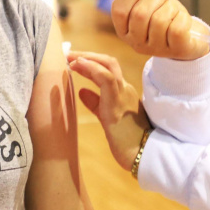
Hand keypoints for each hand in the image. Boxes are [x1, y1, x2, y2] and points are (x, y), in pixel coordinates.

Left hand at [68, 51, 149, 170]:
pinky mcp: (118, 103)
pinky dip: (92, 69)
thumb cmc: (126, 141)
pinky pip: (107, 79)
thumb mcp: (107, 118)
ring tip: (70, 58)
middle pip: (108, 62)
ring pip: (108, 65)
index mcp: (124, 92)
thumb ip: (96, 103)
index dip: (89, 62)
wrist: (141, 155)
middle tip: (68, 54)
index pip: (107, 69)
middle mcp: (125, 89)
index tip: (72, 60)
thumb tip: (82, 91)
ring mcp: (124, 94)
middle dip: (87, 55)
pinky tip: (78, 66)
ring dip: (87, 58)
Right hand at [111, 0, 209, 60]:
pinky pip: (176, 29)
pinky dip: (182, 17)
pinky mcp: (175, 51)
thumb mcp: (151, 0)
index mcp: (124, 29)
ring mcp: (155, 49)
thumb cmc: (165, 16)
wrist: (188, 37)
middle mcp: (136, 43)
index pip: (118, 9)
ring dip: (170, 8)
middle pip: (139, 13)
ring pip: (159, 20)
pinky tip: (181, 19)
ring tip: (173, 10)